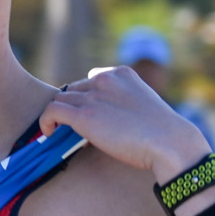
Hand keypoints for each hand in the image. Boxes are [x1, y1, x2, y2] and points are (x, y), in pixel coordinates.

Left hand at [39, 67, 210, 182]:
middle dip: (72, 108)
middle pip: (73, 90)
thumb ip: (123, 104)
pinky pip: (52, 111)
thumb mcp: (142, 106)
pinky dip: (45, 121)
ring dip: (58, 115)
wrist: (169, 142)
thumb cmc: (161, 133)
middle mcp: (105, 80)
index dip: (86, 98)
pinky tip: (49, 133)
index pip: (91, 79)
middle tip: (72, 128)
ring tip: (58, 131)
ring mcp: (94, 96)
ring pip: (60, 99)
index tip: (89, 115)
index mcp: (121, 73)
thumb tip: (106, 122)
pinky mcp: (84, 116)